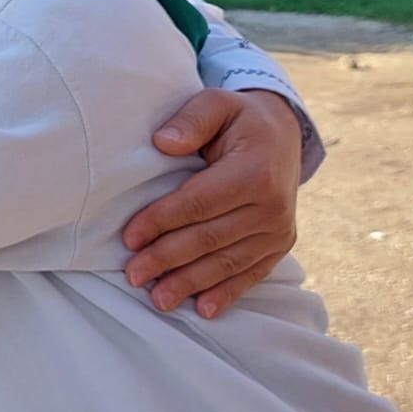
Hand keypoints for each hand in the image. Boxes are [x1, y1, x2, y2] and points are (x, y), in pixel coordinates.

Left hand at [121, 89, 302, 318]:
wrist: (283, 134)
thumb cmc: (239, 119)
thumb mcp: (218, 102)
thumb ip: (192, 118)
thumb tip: (163, 142)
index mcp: (254, 172)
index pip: (198, 203)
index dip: (162, 221)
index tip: (129, 238)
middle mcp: (272, 206)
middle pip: (210, 238)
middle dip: (168, 259)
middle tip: (133, 275)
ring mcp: (279, 230)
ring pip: (228, 262)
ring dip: (191, 283)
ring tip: (158, 298)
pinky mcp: (280, 245)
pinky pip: (251, 273)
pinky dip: (227, 293)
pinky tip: (203, 309)